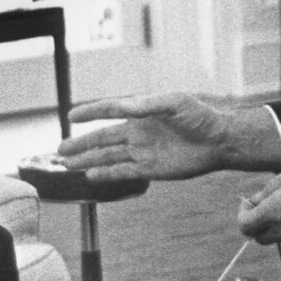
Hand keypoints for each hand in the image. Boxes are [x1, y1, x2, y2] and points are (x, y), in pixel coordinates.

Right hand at [58, 92, 280, 180]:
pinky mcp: (152, 170)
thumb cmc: (200, 117)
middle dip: (81, 144)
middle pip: (103, 138)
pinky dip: (107, 175)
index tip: (71, 116)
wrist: (220, 141)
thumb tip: (123, 105)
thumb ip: (147, 105)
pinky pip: (124, 173)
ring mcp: (143, 152)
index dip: (90, 113)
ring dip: (89, 161)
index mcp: (142, 112)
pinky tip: (92, 177)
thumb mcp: (174, 103)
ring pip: (109, 157)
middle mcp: (138, 132)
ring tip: (67, 165)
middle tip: (59, 150)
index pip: (109, 111)